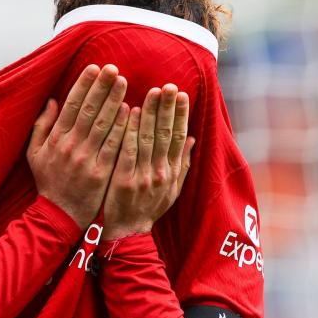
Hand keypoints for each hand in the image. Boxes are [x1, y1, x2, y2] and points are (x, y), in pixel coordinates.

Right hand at [27, 64, 129, 228]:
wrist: (59, 215)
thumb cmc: (49, 182)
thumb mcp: (34, 154)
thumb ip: (41, 126)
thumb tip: (52, 100)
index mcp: (55, 139)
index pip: (71, 105)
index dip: (83, 85)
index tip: (94, 67)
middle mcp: (71, 146)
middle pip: (89, 110)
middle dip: (101, 87)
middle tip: (113, 68)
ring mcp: (86, 159)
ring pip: (103, 125)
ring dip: (114, 101)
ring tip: (123, 82)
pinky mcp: (101, 172)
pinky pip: (114, 146)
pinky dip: (122, 127)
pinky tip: (130, 111)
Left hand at [101, 84, 194, 240]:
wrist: (128, 232)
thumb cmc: (148, 208)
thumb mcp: (172, 189)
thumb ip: (183, 163)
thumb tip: (193, 138)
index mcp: (172, 172)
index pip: (180, 137)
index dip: (181, 115)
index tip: (182, 94)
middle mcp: (161, 173)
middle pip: (166, 134)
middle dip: (168, 108)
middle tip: (169, 85)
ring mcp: (143, 177)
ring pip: (149, 139)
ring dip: (151, 113)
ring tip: (153, 92)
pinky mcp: (124, 180)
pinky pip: (129, 151)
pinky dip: (131, 130)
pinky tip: (132, 112)